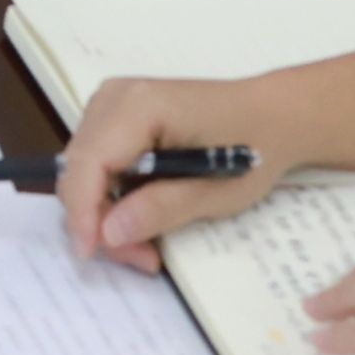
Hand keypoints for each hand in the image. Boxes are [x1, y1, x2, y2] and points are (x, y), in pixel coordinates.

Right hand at [54, 75, 300, 267]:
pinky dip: (112, 194)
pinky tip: (140, 214)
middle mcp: (114, 96)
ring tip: (145, 244)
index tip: (91, 253)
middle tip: (140, 258)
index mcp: (138, 105)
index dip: (83, 211)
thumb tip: (108, 233)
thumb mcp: (216, 190)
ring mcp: (113, 102)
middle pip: (80, 167)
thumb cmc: (253, 148)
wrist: (274, 115)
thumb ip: (159, 209)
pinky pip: (98, 161)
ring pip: (83, 168)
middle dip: (98, 218)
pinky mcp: (118, 116)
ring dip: (105, 211)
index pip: (89, 162)